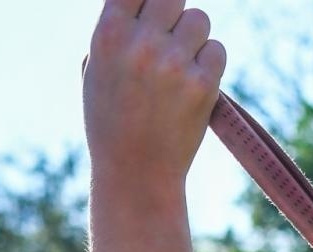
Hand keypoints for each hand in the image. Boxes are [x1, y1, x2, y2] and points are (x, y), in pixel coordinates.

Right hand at [82, 1, 225, 189]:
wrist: (135, 174)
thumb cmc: (111, 122)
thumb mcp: (96, 74)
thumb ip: (117, 33)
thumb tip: (142, 2)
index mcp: (108, 37)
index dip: (146, 0)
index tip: (150, 12)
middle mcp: (141, 44)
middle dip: (172, 14)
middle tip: (167, 38)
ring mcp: (174, 62)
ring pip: (199, 20)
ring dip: (193, 39)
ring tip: (176, 70)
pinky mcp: (203, 82)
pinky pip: (216, 49)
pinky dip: (207, 64)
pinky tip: (190, 88)